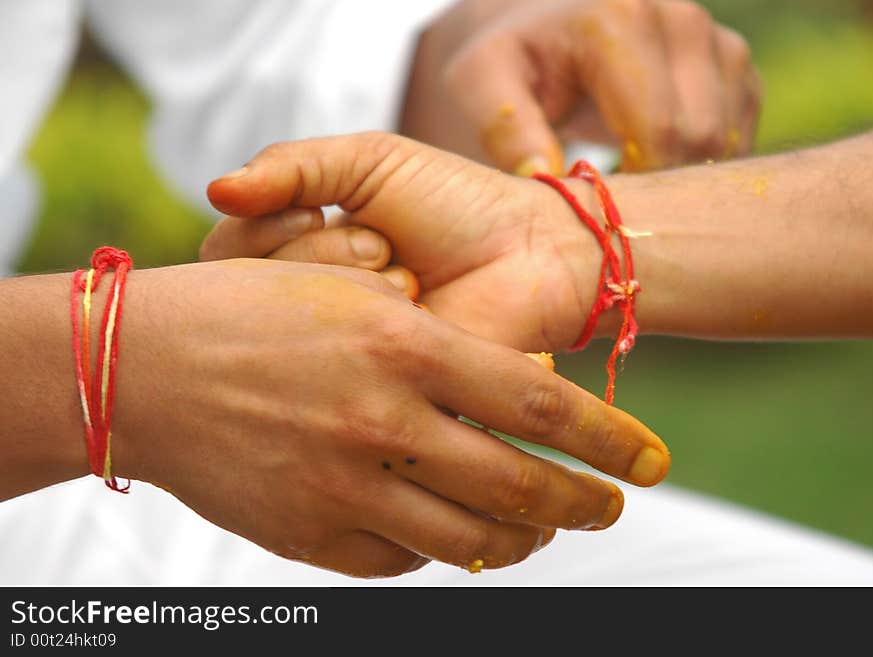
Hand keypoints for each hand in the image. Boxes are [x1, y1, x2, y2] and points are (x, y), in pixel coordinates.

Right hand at [109, 259, 668, 577]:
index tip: (651, 461)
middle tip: (609, 509)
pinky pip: (401, 560)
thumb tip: (514, 392)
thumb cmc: (250, 313)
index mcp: (402, 344)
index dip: (609, 437)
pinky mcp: (307, 534)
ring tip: (543, 531)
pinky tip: (454, 536)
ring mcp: (343, 486)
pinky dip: (441, 552)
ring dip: (521, 540)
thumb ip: (437, 348)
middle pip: (519, 486)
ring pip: (468, 537)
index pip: (538, 403)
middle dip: (583, 505)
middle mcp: (382, 419)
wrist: (144, 369)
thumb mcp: (350, 295)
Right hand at [203, 132, 607, 353]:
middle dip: (321, 260)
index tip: (327, 219)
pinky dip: (375, 341)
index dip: (268, 235)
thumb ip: (293, 167)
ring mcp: (346, 366)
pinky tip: (416, 310)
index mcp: (299, 265)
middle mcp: (314, 321)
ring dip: (351, 296)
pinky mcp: (382, 405)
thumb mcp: (369, 164)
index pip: (229, 258)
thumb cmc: (456, 203)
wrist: (535, 250)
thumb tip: (215, 189)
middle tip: (385, 249)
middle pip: (255, 304)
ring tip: (410, 278)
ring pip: (293, 348)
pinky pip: (341, 384)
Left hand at [400, 0, 761, 172]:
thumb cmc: (511, 69)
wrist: (545, 41)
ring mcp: (717, 41)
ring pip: (727, 142)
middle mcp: (679, 20)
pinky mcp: (736, 68)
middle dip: (660, 185)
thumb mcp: (483, 88)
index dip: (635, 187)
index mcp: (617, 20)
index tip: (596, 213)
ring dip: (683, 178)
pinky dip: (702, 165)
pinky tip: (652, 168)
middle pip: (701, 138)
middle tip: (612, 206)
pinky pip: (741, 138)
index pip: (658, 130)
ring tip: (627, 183)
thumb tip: (546, 175)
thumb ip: (507, 127)